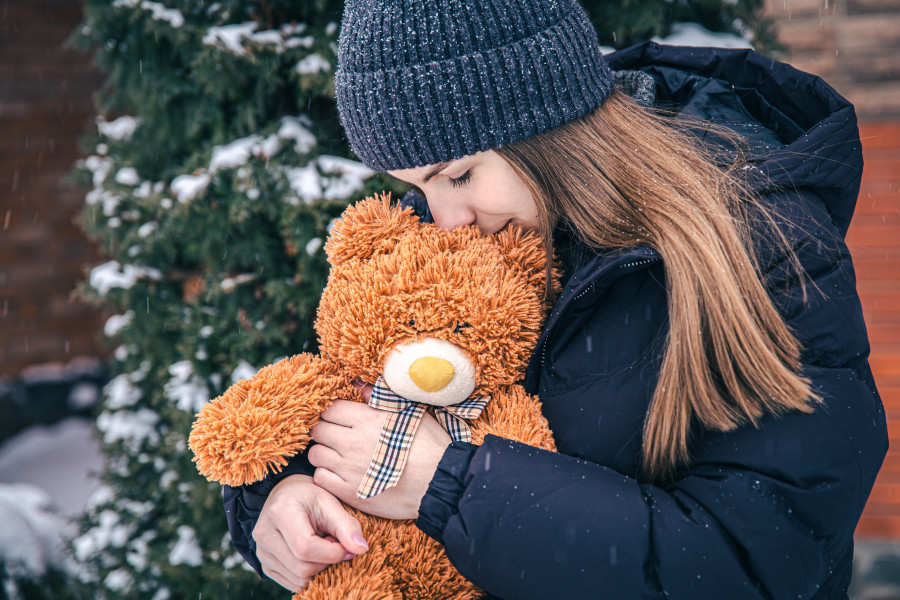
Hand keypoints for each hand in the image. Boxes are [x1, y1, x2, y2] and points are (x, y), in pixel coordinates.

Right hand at [252, 474, 368, 591]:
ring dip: (319, 568)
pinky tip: (312, 555)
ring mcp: (262, 552)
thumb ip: (347, 526)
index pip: (306, 547)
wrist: (286, 496)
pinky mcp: (265, 565)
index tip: (346, 545)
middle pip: (303, 567)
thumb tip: (361, 549)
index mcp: (280, 512)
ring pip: (299, 579)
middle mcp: (264, 533)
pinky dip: (310, 574)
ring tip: (322, 546)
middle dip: (327, 561)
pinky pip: (293, 583)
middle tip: (334, 543)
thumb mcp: (330, 504)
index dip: (332, 552)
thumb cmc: (310, 498)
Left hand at [309, 385, 451, 519]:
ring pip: (315, 455)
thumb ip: (379, 397)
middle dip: (324, 430)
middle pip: (318, 430)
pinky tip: (340, 473)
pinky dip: (326, 474)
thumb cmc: (429, 444)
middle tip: (336, 435)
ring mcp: (349, 469)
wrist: (439, 482)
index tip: (339, 418)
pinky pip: (321, 478)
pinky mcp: (350, 492)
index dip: (332, 412)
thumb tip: (357, 384)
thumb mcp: (409, 412)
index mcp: (366, 419)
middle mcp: (352, 443)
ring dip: (323, 452)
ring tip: (337, 454)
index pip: (330, 409)